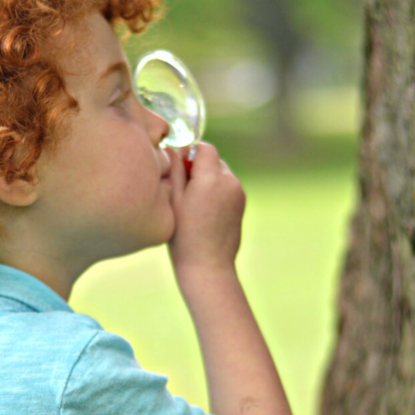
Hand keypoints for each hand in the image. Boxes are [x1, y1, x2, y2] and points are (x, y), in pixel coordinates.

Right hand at [166, 142, 244, 278]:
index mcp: (212, 178)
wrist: (208, 267)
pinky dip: (216, 191)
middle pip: (214, 159)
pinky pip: (227, 187)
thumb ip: (175, 170)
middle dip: (198, 167)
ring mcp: (239, 193)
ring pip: (221, 173)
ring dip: (207, 179)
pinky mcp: (242, 204)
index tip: (177, 169)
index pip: (204, 148)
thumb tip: (174, 149)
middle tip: (182, 189)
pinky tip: (204, 212)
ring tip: (193, 203)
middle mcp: (230, 182)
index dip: (189, 153)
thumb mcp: (173, 200)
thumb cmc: (184, 236)